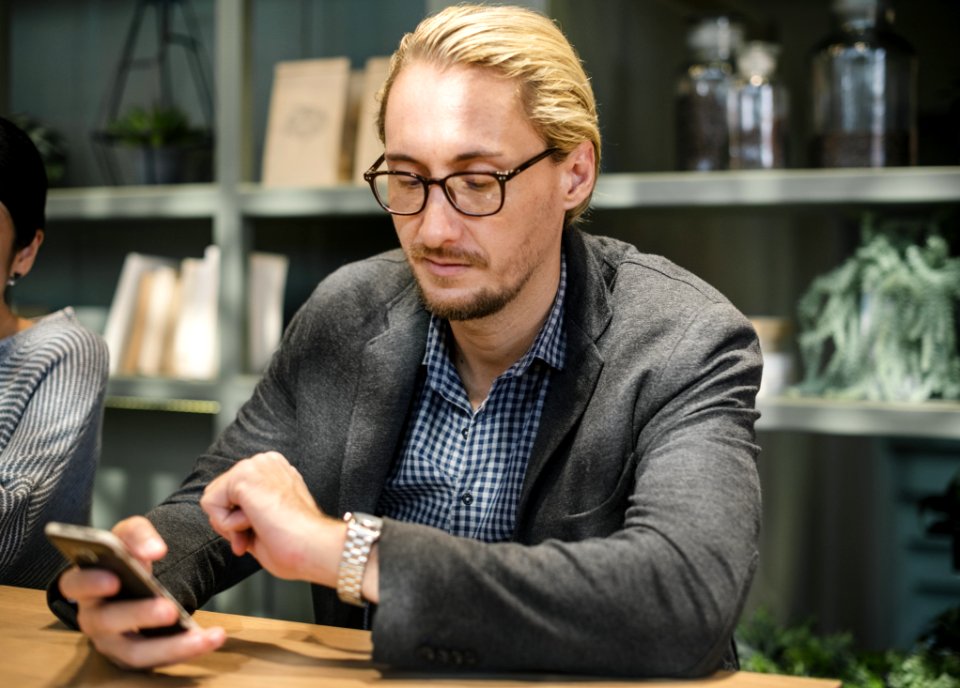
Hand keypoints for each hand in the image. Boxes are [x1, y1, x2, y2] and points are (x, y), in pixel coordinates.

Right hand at [58, 516, 225, 668]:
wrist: (140, 580)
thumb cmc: (126, 558)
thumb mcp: (129, 536)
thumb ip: (138, 534)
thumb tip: (154, 550)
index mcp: (85, 584)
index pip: (74, 585)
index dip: (90, 583)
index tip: (114, 579)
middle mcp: (94, 617)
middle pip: (107, 622)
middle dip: (139, 615)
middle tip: (168, 609)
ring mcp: (113, 642)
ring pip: (136, 652)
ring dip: (171, 646)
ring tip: (201, 637)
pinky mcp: (136, 656)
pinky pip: (160, 659)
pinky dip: (187, 650)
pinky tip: (212, 638)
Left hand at [200, 452, 342, 584]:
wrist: (312, 546)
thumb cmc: (298, 542)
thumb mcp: (266, 522)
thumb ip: (244, 514)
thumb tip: (219, 518)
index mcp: (275, 470)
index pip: (234, 494)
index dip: (240, 521)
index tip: (261, 532)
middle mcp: (266, 462)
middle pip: (220, 495)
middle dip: (231, 523)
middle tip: (253, 536)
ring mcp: (255, 465)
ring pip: (213, 499)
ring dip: (232, 524)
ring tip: (260, 527)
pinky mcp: (242, 475)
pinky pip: (210, 504)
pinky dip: (227, 524)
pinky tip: (255, 522)